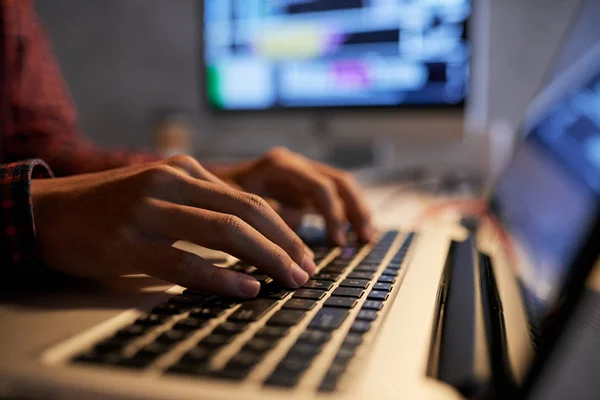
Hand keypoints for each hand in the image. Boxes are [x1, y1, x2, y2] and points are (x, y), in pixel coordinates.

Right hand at [31, 155, 315, 297]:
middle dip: (284, 244)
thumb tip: (252, 235)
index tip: (303, 253)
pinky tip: (246, 288)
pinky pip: (186, 261)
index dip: (283, 228)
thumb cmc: (112, 207)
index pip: (249, 198)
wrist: (50, 210)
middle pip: (246, 213)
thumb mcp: (162, 191)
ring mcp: (150, 210)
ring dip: (266, 258)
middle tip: (306, 270)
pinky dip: (221, 277)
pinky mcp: (130, 242)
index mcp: (185, 169)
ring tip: (290, 280)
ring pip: (224, 233)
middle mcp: (172, 181)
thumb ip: (203, 204)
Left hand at [214, 147, 374, 245]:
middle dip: (354, 211)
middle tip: (365, 240)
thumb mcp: (231, 206)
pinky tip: (356, 233)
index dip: (332, 214)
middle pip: (338, 182)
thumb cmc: (211, 197)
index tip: (337, 242)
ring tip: (369, 238)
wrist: (200, 186)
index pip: (319, 186)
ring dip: (357, 211)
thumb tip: (297, 226)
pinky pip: (332, 196)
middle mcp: (293, 164)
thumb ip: (266, 213)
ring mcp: (299, 173)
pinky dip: (346, 213)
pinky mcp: (301, 186)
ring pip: (340, 186)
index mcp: (278, 164)